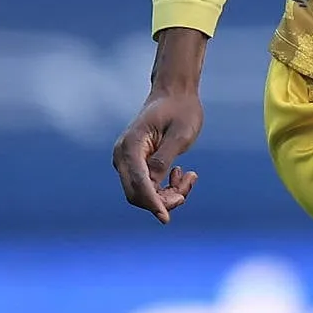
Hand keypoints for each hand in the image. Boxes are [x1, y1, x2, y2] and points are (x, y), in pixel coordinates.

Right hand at [111, 28, 211, 221]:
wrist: (175, 94)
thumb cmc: (180, 110)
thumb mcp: (180, 134)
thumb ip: (165, 158)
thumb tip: (153, 183)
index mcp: (131, 145)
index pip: (139, 183)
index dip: (152, 203)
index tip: (166, 218)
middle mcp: (123, 155)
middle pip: (136, 194)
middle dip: (162, 200)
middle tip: (187, 187)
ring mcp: (127, 160)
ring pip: (143, 193)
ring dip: (167, 194)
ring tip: (189, 176)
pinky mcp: (136, 164)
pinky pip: (147, 187)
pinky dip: (165, 188)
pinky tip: (181, 173)